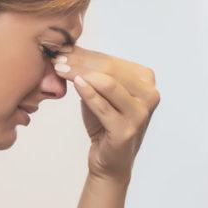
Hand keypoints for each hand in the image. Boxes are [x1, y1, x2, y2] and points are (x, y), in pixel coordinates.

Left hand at [51, 47, 159, 182]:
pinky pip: (103, 105)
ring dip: (80, 73)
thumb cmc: (104, 123)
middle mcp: (150, 95)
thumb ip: (91, 71)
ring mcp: (140, 113)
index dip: (85, 54)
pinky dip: (88, 93)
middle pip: (110, 69)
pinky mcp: (127, 129)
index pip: (112, 61)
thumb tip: (67, 46)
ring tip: (60, 68)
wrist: (111, 162)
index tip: (61, 49)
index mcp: (146, 81)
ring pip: (107, 83)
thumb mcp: (100, 93)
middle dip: (80, 61)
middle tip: (57, 57)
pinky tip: (75, 83)